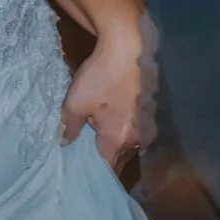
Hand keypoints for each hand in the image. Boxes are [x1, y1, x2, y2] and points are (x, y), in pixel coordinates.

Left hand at [61, 23, 156, 167]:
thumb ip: (70, 126)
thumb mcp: (76, 102)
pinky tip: (118, 114)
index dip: (96, 173)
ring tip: (104, 133)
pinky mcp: (154, 106)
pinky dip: (128, 124)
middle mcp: (139, 136)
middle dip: (108, 156)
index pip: (108, 169)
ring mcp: (149, 121)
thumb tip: (65, 141)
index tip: (85, 175)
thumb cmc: (102, 76)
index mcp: (118, 139)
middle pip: (121, 156)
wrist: (130, 45)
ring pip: (132, 140)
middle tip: (92, 154)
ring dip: (119, 139)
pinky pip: (138, 125)